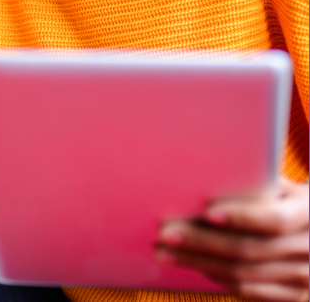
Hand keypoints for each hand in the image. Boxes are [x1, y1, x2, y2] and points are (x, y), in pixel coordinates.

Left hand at [156, 178, 308, 301]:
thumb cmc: (290, 200)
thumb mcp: (285, 187)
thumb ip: (257, 184)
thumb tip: (206, 172)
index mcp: (308, 214)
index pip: (273, 219)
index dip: (241, 217)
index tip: (207, 212)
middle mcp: (309, 249)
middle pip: (248, 250)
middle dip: (201, 242)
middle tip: (166, 233)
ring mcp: (304, 280)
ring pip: (242, 275)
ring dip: (198, 263)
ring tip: (166, 251)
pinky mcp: (293, 299)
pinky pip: (247, 291)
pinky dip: (216, 277)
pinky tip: (192, 264)